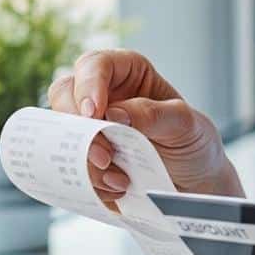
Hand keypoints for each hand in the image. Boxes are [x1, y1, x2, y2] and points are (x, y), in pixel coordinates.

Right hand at [47, 49, 243, 208]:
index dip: (88, 85)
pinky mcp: (84, 160)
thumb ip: (153, 114)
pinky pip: (67, 168)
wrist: (195, 184)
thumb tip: (114, 113)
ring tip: (120, 179)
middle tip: (104, 155)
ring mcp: (90, 129)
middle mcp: (103, 96)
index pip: (95, 64)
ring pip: (59, 134)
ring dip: (83, 160)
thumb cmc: (193, 143)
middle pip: (64, 95)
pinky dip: (87, 182)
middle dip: (77, 127)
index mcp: (129, 73)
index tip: (94, 113)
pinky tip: (117, 189)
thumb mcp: (185, 125)